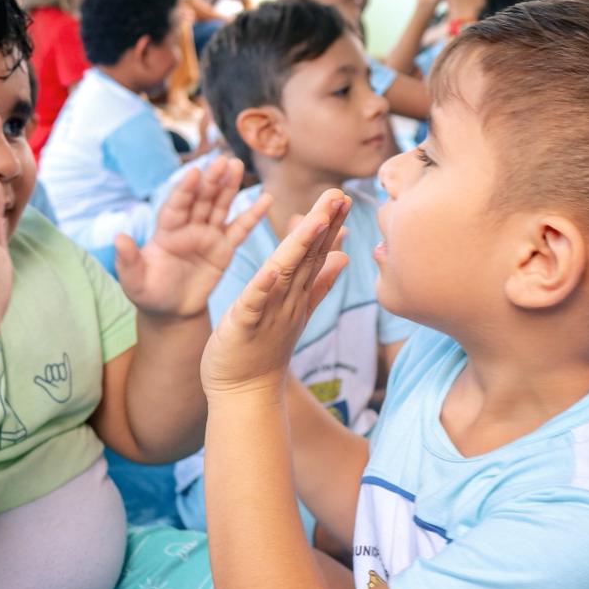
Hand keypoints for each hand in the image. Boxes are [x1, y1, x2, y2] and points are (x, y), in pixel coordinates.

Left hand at [116, 156, 267, 317]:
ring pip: (220, 207)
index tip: (193, 172)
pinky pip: (240, 229)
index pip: (176, 206)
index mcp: (166, 231)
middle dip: (211, 181)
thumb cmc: (149, 293)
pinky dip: (253, 215)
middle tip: (223, 160)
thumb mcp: (133, 280)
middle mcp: (188, 228)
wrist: (171, 311)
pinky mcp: (224, 249)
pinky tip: (266, 199)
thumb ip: (128, 260)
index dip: (185, 190)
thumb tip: (119, 237)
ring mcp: (208, 236)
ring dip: (230, 187)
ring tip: (238, 166)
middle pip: (201, 200)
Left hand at [200, 189, 350, 398]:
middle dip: (322, 226)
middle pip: (307, 258)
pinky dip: (262, 287)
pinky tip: (271, 269)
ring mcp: (268, 313)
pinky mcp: (243, 326)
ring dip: (300, 247)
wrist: (245, 393)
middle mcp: (288, 301)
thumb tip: (344, 258)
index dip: (329, 226)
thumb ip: (319, 284)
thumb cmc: (263, 350)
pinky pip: (253, 303)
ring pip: (286, 274)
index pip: (316, 254)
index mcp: (297, 294)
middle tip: (337, 195)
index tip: (341, 197)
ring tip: (314, 219)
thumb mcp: (296, 311)